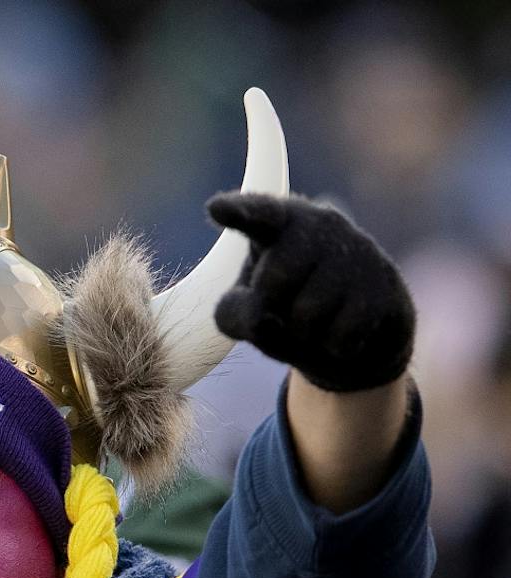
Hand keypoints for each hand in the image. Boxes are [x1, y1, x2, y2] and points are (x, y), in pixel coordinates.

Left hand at [205, 191, 414, 393]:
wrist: (348, 337)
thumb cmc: (284, 312)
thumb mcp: (245, 314)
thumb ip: (234, 313)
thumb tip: (262, 318)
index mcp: (279, 223)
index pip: (259, 214)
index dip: (241, 212)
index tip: (216, 208)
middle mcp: (322, 225)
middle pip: (274, 282)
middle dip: (273, 308)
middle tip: (287, 305)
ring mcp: (360, 250)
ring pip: (307, 315)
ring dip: (304, 333)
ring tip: (317, 319)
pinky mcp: (385, 284)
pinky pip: (340, 336)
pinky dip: (333, 346)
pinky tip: (343, 330)